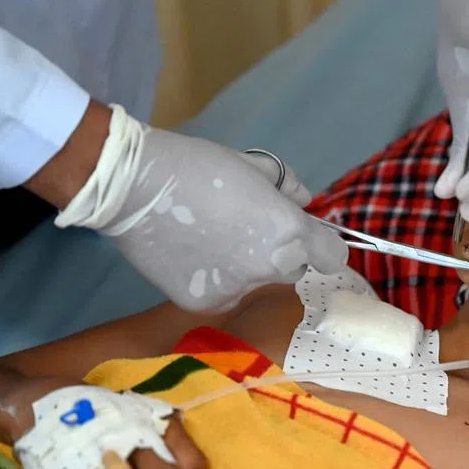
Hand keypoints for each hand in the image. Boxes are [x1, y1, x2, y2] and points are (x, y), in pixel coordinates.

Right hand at [55, 104, 347, 311]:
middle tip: (247, 232)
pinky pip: (224, 293)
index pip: (332, 257)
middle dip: (280, 254)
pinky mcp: (206, 302)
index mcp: (290, 233)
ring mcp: (238, 289)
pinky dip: (214, 278)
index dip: (322, 246)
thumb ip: (288, 187)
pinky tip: (191, 255)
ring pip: (256, 283)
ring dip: (246, 268)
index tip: (309, 240)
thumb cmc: (199, 166)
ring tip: (211, 240)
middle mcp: (271, 267)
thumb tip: (304, 200)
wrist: (136, 186)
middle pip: (294, 270)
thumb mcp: (253, 166)